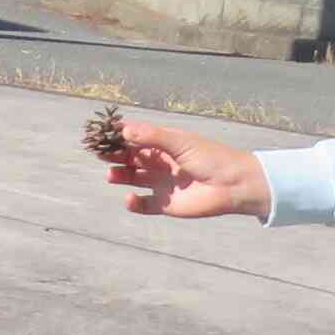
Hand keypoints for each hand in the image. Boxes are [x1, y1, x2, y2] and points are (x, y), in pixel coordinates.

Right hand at [106, 121, 272, 221]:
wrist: (233, 185)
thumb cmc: (211, 157)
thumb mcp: (180, 142)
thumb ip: (152, 137)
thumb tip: (123, 130)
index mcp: (164, 145)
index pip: (136, 138)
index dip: (119, 136)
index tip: (102, 135)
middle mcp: (160, 163)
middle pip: (131, 158)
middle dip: (115, 156)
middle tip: (100, 154)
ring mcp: (162, 184)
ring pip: (133, 179)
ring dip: (120, 176)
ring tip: (111, 175)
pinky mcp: (165, 204)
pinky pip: (144, 205)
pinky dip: (134, 203)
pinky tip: (130, 199)